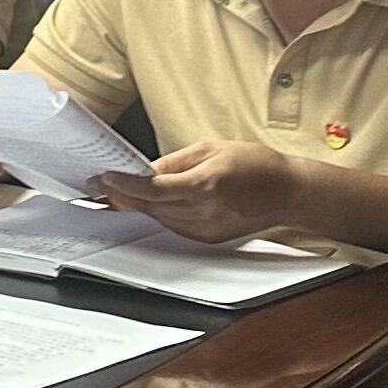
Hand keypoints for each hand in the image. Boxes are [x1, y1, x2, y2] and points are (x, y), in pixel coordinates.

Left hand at [91, 140, 305, 243]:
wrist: (288, 193)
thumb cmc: (256, 165)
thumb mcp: (211, 150)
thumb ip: (173, 162)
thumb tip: (143, 169)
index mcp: (204, 185)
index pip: (152, 189)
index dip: (123, 185)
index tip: (103, 178)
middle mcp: (203, 211)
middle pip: (149, 206)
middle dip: (121, 195)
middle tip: (99, 184)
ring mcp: (205, 228)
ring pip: (157, 217)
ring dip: (137, 204)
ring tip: (117, 190)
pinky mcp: (207, 238)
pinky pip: (172, 225)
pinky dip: (159, 213)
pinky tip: (150, 202)